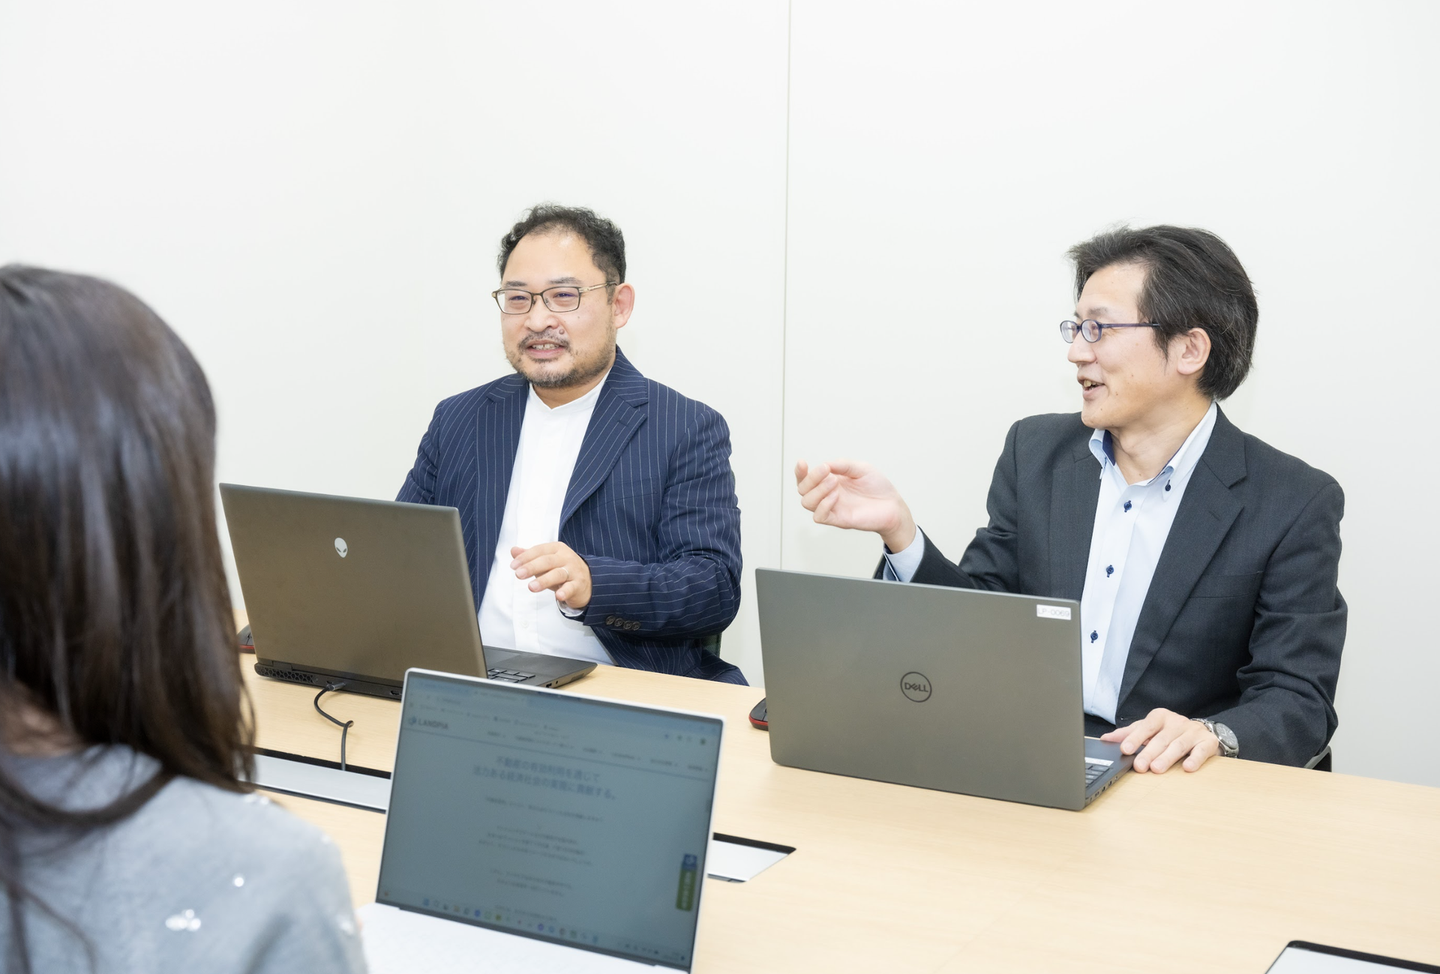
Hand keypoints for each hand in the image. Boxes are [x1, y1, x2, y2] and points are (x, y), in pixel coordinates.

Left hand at [510, 543, 591, 609]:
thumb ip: (530, 556)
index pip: (539, 550)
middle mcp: (566, 558)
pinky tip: (558, 596)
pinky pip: (571, 587)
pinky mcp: (579, 584)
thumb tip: (513, 550)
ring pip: (558, 574)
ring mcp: (573, 571)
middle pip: (547, 561)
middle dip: (532, 567)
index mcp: (557, 549)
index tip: (513, 566)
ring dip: (544, 580)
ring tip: (531, 587)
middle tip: (518, 574)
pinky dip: (565, 591)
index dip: (526, 557)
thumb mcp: (546, 561)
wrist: (588, 580)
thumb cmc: (563, 569)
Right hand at [795, 458, 916, 551]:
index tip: (802, 463)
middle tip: (827, 471)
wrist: (893, 505)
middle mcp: (827, 495)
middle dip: (810, 478)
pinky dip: (823, 505)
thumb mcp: (860, 468)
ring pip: (807, 503)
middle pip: (803, 490)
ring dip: (817, 490)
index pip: (806, 479)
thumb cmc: (877, 487)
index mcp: (830, 481)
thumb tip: (824, 464)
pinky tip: (836, 496)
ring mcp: (832, 508)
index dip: (800, 472)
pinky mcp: (839, 520)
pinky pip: (819, 516)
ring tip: (834, 481)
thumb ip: (842, 465)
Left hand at [1100, 708, 1220, 772]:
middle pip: (1161, 738)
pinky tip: (1187, 767)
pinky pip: (1201, 751)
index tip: (1125, 749)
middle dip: (1149, 753)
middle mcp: (1177, 722)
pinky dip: (1195, 759)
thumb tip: (1106, 739)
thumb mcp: (1148, 730)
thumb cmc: (1169, 732)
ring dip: (1167, 758)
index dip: (1135, 738)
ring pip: (1178, 745)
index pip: (1146, 726)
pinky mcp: (1208, 742)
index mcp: (1160, 717)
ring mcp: (1193, 732)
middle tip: (1139, 766)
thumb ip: (1128, 734)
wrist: (1202, 731)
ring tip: (1157, 769)